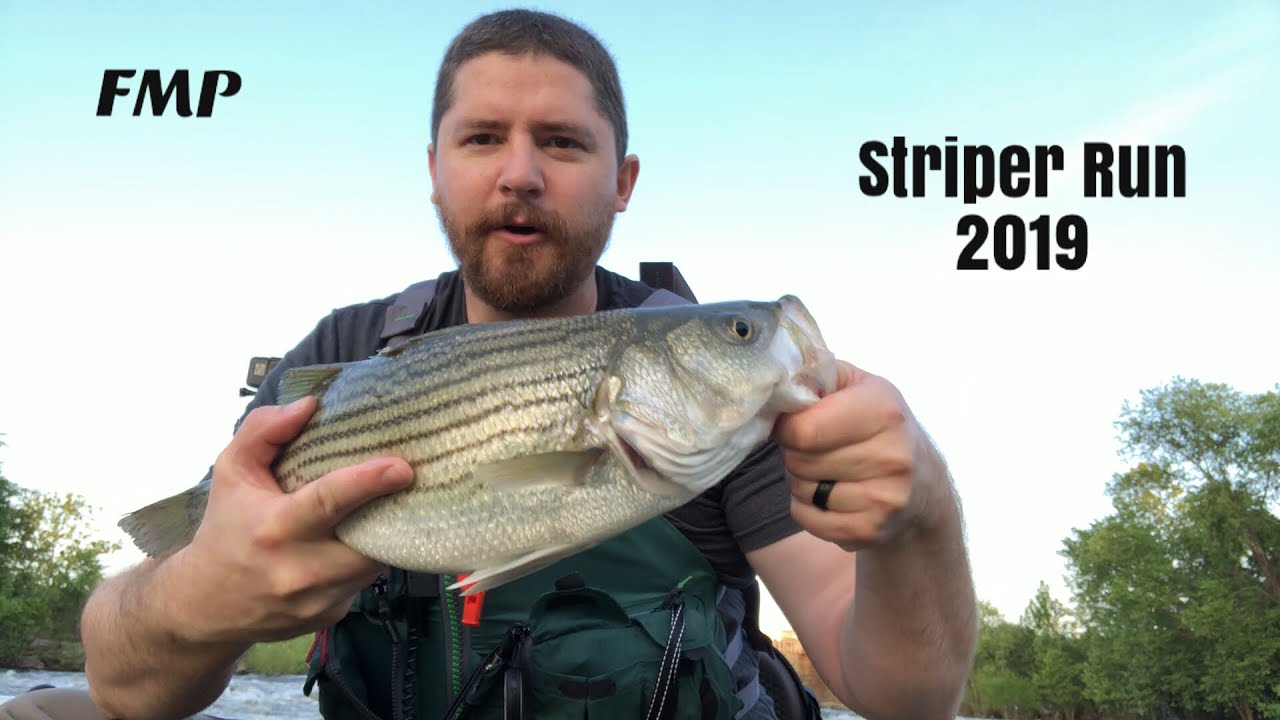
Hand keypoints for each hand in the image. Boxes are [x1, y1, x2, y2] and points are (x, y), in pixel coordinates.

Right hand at [169, 397, 414, 644]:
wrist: (205, 605)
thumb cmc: (227, 527)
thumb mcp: (232, 472)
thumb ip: (264, 431)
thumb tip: (309, 405)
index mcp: (274, 529)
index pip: (328, 502)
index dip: (368, 483)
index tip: (402, 468)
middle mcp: (298, 571)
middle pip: (368, 539)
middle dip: (391, 513)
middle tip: (408, 486)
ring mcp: (316, 601)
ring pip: (374, 562)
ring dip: (382, 535)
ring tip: (380, 509)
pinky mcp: (330, 616)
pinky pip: (364, 582)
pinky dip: (365, 561)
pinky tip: (356, 543)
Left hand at [774, 361, 939, 551]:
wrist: (924, 486)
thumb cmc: (880, 426)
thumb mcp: (858, 386)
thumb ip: (817, 376)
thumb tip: (775, 385)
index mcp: (884, 410)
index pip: (804, 429)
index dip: (787, 427)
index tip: (794, 424)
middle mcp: (891, 455)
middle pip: (799, 460)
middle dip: (796, 453)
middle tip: (816, 448)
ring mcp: (883, 498)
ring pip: (801, 490)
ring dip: (801, 481)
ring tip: (827, 470)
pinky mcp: (871, 530)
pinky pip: (807, 519)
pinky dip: (807, 509)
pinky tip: (829, 496)